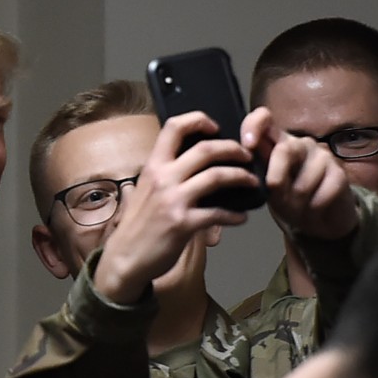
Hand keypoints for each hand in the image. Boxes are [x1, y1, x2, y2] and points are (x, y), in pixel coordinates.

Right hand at [95, 111, 258, 302]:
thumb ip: (167, 174)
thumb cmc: (139, 225)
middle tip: (246, 155)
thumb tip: (196, 163)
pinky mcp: (183, 224)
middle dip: (233, 149)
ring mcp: (173, 200)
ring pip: (217, 177)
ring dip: (241, 177)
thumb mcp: (146, 190)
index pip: (174, 127)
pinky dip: (235, 215)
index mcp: (153, 166)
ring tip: (252, 182)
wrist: (125, 258)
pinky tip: (242, 217)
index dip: (198, 119)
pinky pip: (218, 213)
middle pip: (205, 149)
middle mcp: (163, 178)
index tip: (215, 126)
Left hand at [241, 108, 357, 240]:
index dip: (254, 125)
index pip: (264, 119)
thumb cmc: (290, 200)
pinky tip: (314, 209)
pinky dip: (312, 209)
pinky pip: (320, 195)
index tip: (248, 145)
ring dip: (296, 204)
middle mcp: (300, 144)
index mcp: (278, 143)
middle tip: (278, 200)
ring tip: (297, 208)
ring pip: (302, 182)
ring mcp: (322, 156)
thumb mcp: (267, 189)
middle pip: (284, 150)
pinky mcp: (339, 174)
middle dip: (276, 181)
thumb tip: (250, 170)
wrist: (321, 219)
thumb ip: (258, 174)